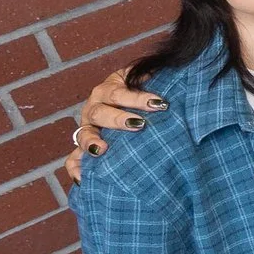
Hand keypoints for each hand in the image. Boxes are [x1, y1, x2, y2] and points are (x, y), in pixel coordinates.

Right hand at [65, 68, 163, 183]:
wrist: (129, 110)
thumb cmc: (142, 94)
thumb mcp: (147, 81)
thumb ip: (158, 78)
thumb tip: (180, 74)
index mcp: (109, 89)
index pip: (119, 92)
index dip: (138, 97)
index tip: (160, 103)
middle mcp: (94, 108)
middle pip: (100, 112)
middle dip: (118, 118)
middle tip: (139, 124)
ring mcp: (87, 129)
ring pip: (83, 134)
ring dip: (92, 142)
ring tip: (103, 150)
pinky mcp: (84, 149)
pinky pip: (73, 160)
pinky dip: (76, 168)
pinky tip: (85, 179)